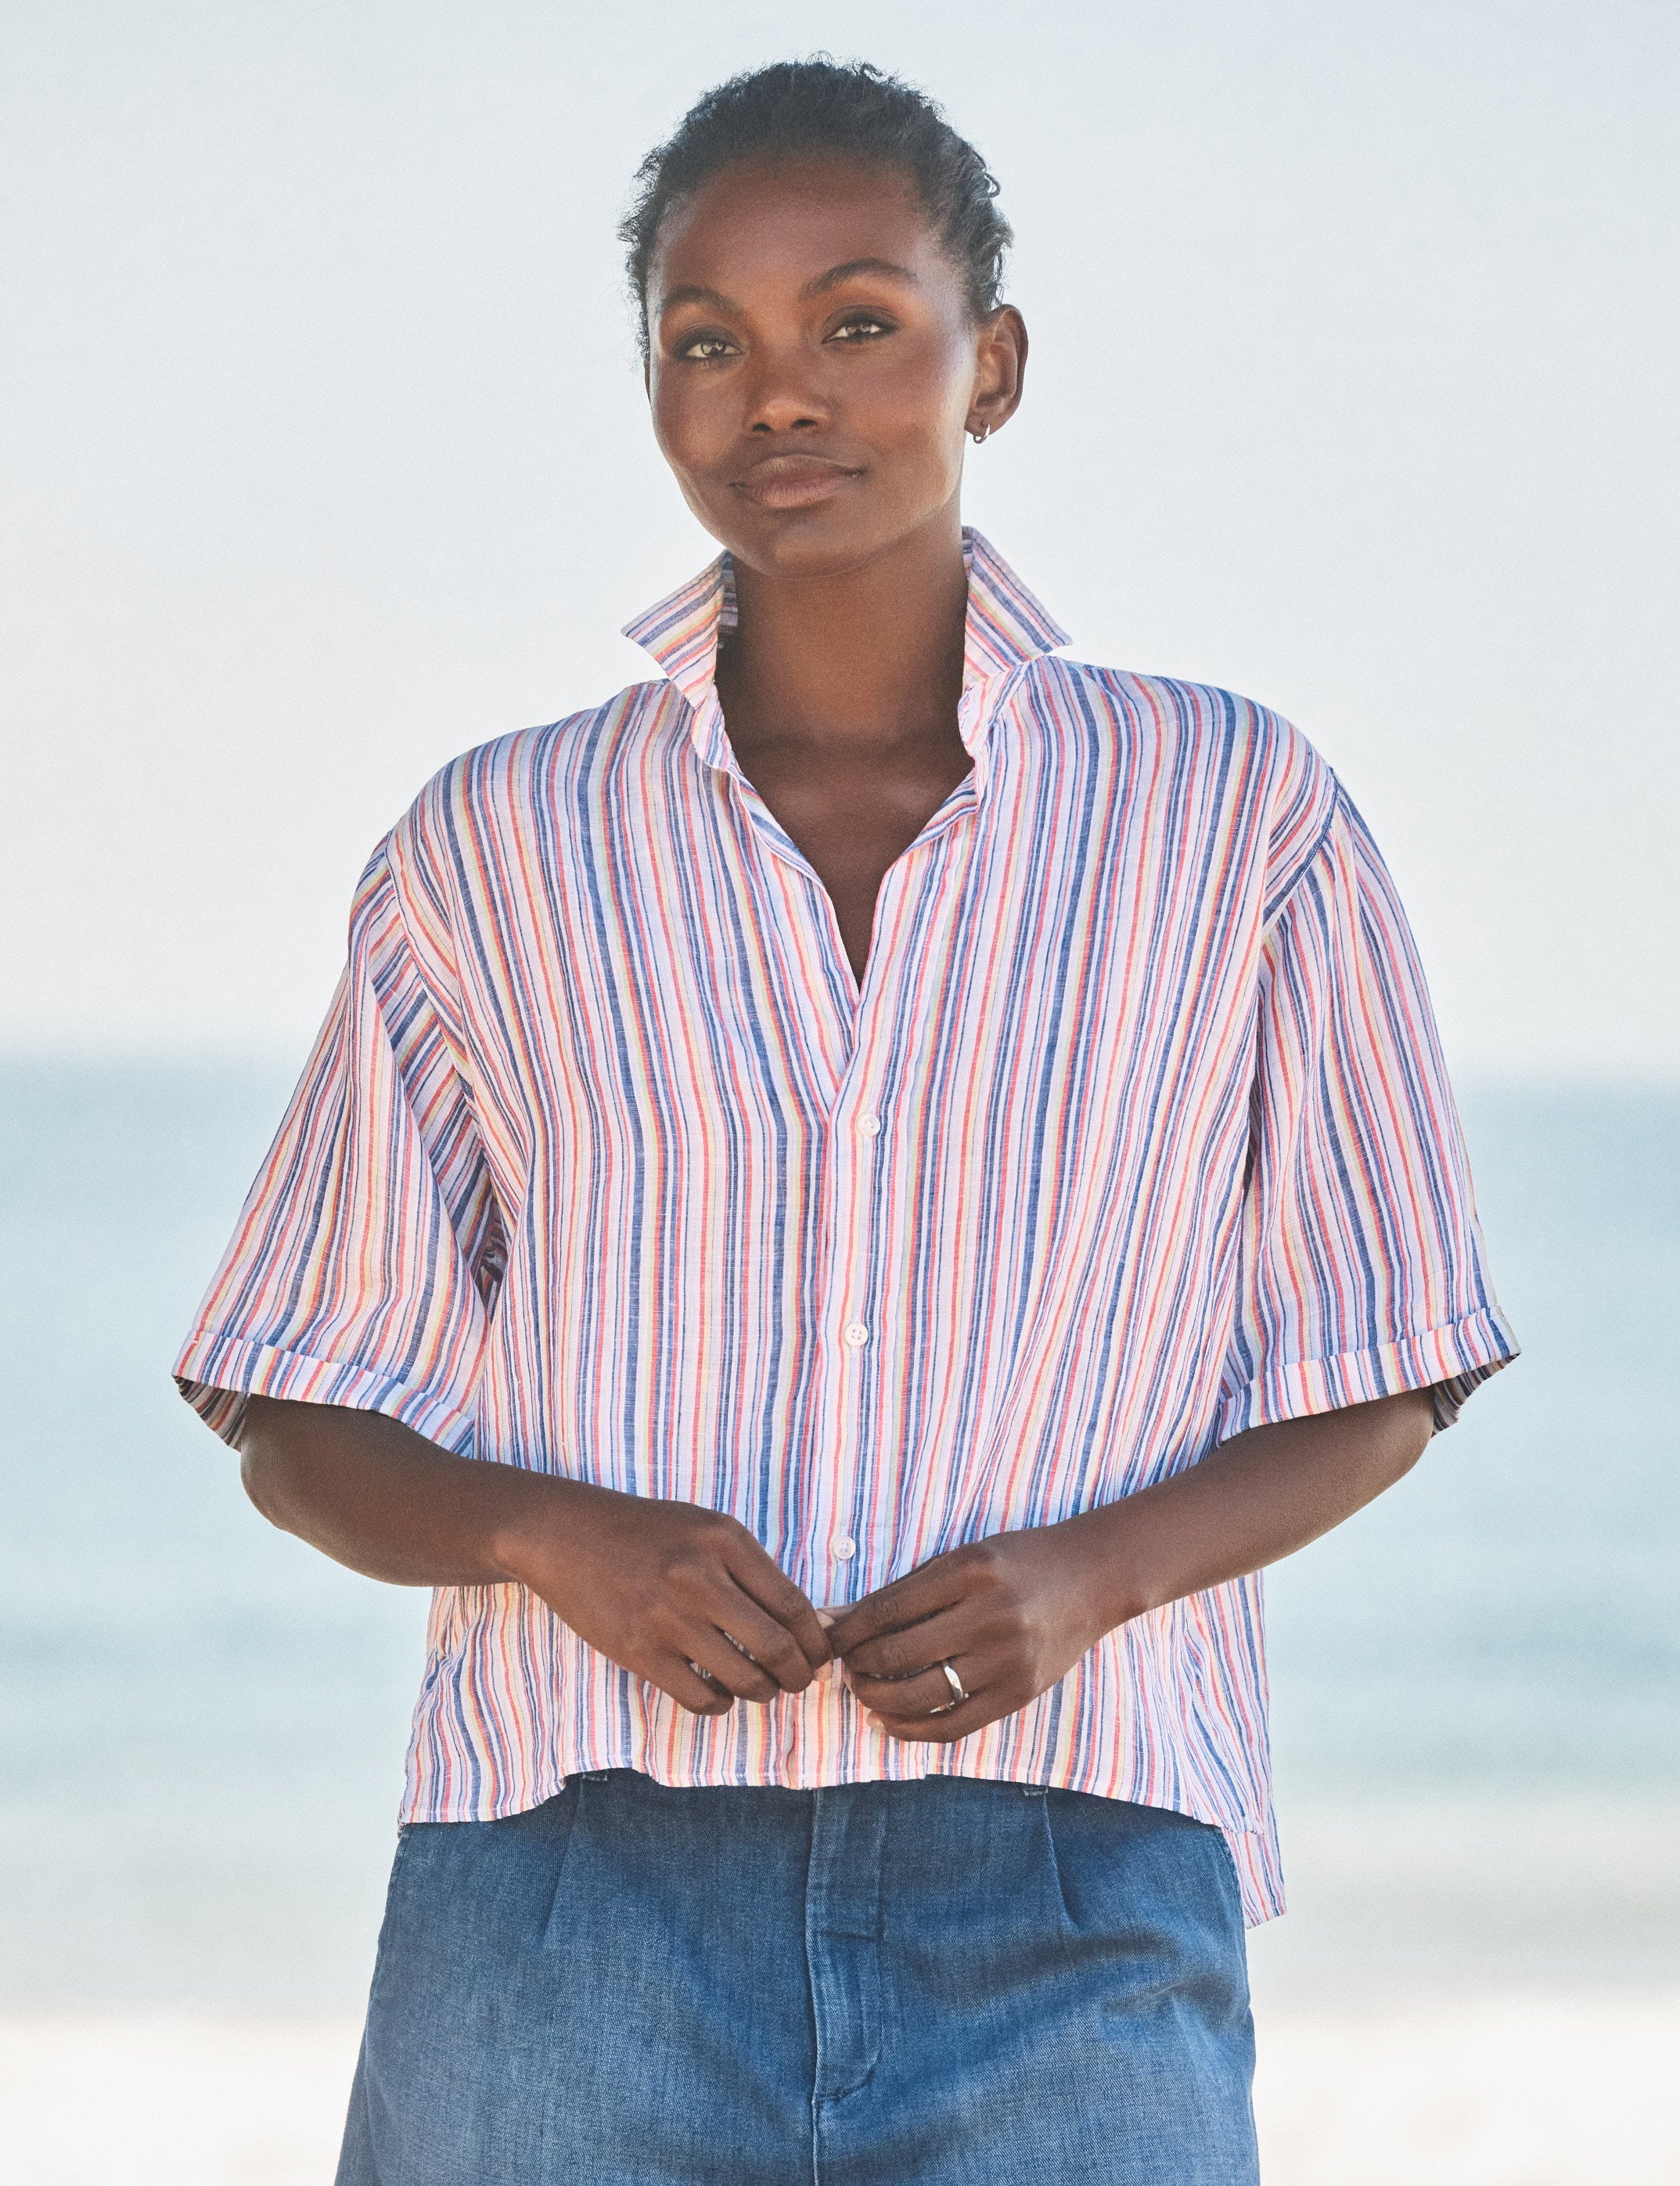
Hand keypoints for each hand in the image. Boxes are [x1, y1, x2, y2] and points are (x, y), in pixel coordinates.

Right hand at [503, 1480, 831, 1718]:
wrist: (566, 1534)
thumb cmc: (646, 1532)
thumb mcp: (706, 1528)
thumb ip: (753, 1570)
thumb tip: (808, 1625)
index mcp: (724, 1540)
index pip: (794, 1605)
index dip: (817, 1641)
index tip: (820, 1656)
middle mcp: (699, 1577)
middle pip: (776, 1647)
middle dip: (799, 1675)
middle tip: (799, 1680)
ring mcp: (667, 1618)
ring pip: (743, 1679)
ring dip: (763, 1692)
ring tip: (761, 1687)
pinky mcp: (639, 1651)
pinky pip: (699, 1697)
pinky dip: (720, 1703)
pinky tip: (720, 1692)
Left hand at [826, 1520, 1113, 1742]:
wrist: (1093, 1578)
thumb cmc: (1018, 1562)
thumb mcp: (961, 1559)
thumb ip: (903, 1590)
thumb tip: (835, 1619)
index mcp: (971, 1571)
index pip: (889, 1609)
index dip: (849, 1629)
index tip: (830, 1637)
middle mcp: (990, 1616)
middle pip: (899, 1654)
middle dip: (858, 1664)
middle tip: (845, 1664)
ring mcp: (1007, 1659)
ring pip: (921, 1696)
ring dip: (877, 1698)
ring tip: (863, 1689)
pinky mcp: (1019, 1693)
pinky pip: (954, 1725)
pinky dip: (912, 1730)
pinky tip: (889, 1720)